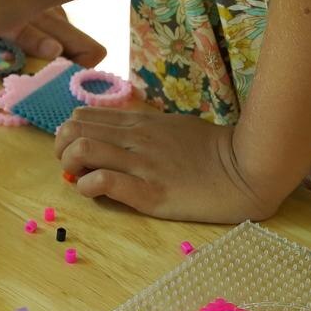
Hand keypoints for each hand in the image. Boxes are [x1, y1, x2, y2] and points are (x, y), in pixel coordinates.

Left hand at [57, 107, 293, 222]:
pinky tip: (98, 194)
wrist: (248, 169)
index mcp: (139, 123)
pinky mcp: (150, 193)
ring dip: (70, 166)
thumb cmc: (215, 151)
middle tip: (74, 169)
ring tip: (82, 180)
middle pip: (72, 129)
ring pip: (81, 149)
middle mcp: (135, 138)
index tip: (79, 154)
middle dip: (61, 150)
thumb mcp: (174, 128)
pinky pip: (103, 182)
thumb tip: (117, 140)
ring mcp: (141, 164)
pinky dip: (88, 189)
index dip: (70, 135)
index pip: (82, 116)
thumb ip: (144, 131)